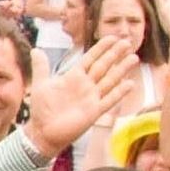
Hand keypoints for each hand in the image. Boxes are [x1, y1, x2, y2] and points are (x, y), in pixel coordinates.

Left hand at [23, 36, 138, 156]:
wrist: (42, 133)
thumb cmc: (41, 110)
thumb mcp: (40, 85)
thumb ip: (41, 67)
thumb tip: (36, 49)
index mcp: (73, 77)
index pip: (91, 58)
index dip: (101, 48)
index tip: (112, 37)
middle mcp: (85, 86)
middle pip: (103, 66)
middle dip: (115, 55)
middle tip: (127, 43)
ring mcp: (91, 98)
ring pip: (110, 80)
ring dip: (121, 69)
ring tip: (133, 58)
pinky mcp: (94, 111)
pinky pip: (110, 100)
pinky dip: (120, 92)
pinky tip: (130, 84)